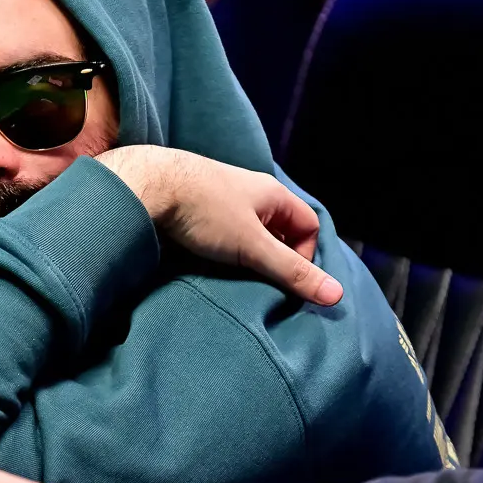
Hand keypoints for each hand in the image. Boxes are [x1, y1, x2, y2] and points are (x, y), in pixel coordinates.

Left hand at [98, 146, 342, 306]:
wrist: (146, 186)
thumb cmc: (204, 210)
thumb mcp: (252, 246)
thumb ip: (291, 271)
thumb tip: (336, 295)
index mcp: (273, 194)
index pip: (308, 227)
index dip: (304, 256)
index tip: (285, 279)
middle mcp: (251, 192)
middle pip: (279, 231)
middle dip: (273, 259)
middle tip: (259, 281)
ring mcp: (223, 197)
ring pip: (248, 233)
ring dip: (245, 256)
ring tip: (231, 273)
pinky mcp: (198, 207)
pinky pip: (221, 232)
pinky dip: (221, 249)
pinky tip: (207, 260)